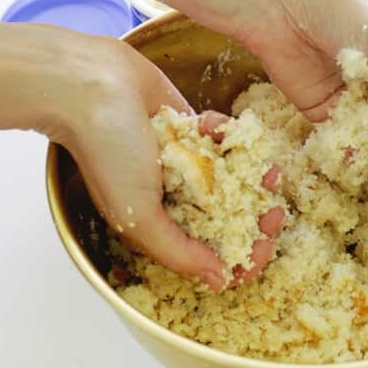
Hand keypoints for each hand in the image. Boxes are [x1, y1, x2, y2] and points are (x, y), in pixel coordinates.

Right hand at [45, 37, 274, 290]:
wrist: (93, 85)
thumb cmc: (106, 151)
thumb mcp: (139, 217)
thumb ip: (180, 253)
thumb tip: (220, 282)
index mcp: (158, 227)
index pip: (208, 256)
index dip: (240, 257)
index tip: (263, 244)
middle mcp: (174, 199)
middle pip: (229, 220)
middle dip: (257, 218)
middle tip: (275, 209)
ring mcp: (185, 163)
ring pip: (233, 178)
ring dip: (254, 175)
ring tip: (269, 170)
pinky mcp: (191, 128)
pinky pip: (223, 138)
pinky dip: (225, 133)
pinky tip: (213, 126)